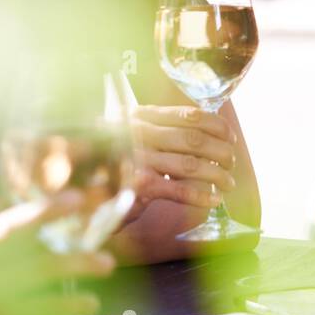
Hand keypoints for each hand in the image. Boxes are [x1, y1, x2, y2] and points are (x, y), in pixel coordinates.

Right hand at [122, 105, 237, 224]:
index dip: (217, 126)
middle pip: (194, 139)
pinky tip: (214, 200)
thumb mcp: (136, 136)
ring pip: (191, 164)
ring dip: (217, 174)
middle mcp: (139, 132)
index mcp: (142, 115)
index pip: (189, 114)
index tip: (230, 137)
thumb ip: (164, 131)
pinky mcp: (139, 184)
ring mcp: (138, 157)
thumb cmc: (116, 161)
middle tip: (231, 163)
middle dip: (221, 152)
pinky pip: (179, 188)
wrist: (83, 188)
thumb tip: (209, 135)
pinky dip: (201, 195)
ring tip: (228, 183)